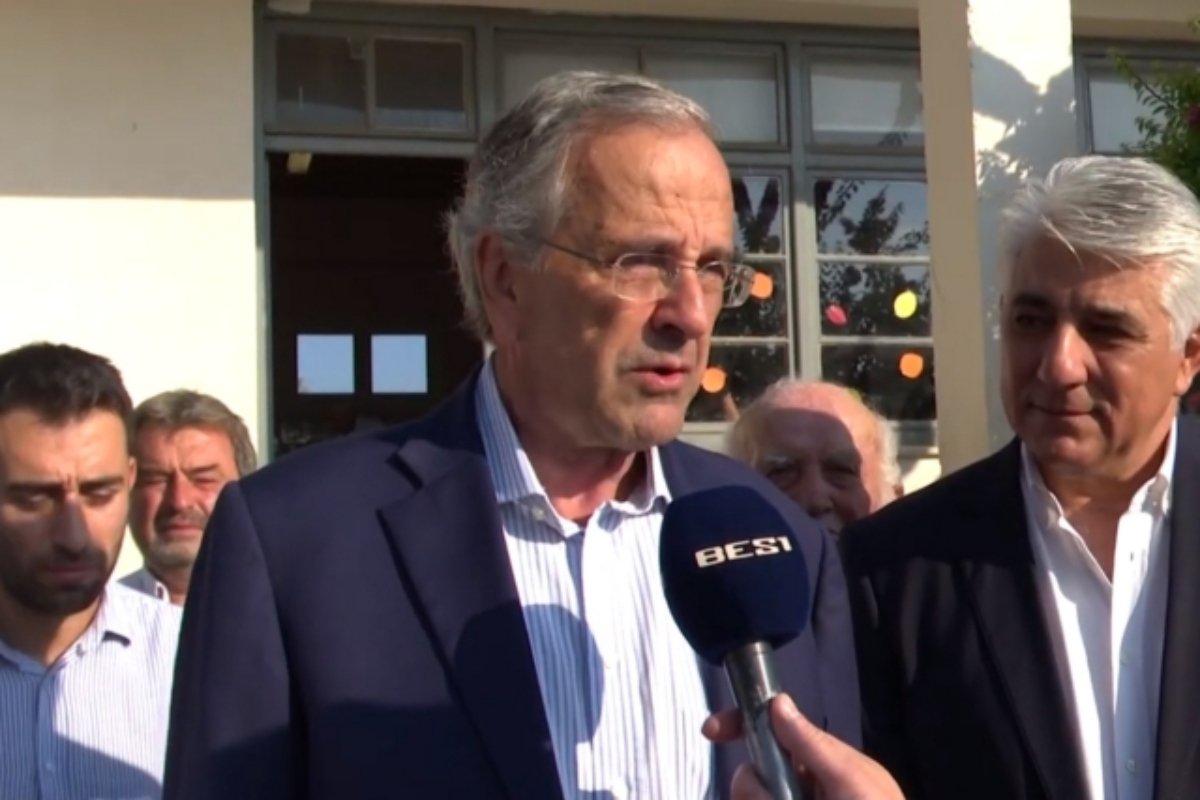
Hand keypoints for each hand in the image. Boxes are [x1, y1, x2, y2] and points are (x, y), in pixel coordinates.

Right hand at [702, 693, 902, 799]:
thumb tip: (777, 702)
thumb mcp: (853, 782)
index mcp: (821, 767)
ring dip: (761, 798)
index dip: (740, 726)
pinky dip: (759, 799)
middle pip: (749, 778)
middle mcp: (799, 791)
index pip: (772, 735)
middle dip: (757, 791)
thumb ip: (814, 746)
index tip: (712, 731)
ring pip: (749, 797)